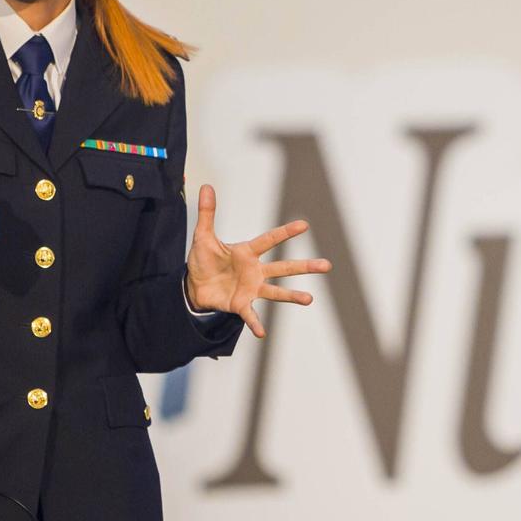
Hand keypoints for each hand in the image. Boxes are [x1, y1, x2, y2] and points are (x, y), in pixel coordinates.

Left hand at [184, 184, 331, 338]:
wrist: (194, 286)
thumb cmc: (203, 260)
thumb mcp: (203, 236)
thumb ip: (207, 213)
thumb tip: (205, 186)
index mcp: (248, 252)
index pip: (270, 240)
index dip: (286, 233)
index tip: (304, 225)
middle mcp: (255, 271)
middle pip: (284, 267)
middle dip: (305, 266)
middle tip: (327, 265)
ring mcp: (251, 289)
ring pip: (276, 292)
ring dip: (292, 296)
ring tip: (309, 299)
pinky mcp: (241, 304)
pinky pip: (251, 315)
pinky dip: (256, 324)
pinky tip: (262, 333)